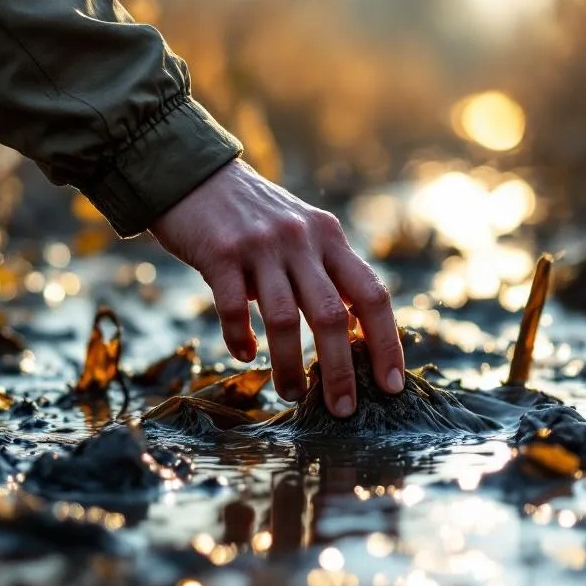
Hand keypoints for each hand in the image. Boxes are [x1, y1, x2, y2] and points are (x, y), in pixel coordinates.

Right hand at [150, 159, 404, 416]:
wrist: (193, 175)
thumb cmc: (252, 217)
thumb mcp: (301, 234)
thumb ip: (326, 273)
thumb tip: (354, 332)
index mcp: (329, 237)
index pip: (371, 296)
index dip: (387, 343)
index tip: (391, 386)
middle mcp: (301, 239)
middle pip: (331, 317)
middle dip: (339, 371)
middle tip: (342, 410)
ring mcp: (261, 246)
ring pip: (284, 320)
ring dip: (289, 366)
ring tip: (290, 394)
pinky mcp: (221, 253)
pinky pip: (235, 308)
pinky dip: (240, 339)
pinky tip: (243, 355)